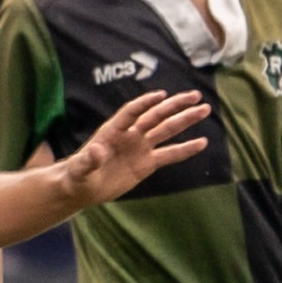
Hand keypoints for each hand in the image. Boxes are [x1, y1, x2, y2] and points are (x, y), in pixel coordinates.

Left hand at [61, 89, 209, 204]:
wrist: (83, 187)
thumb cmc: (77, 175)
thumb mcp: (80, 169)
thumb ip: (88, 160)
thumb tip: (97, 151)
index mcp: (113, 131)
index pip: (132, 112)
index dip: (145, 103)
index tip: (161, 95)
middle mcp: (130, 135)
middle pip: (155, 116)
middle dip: (175, 106)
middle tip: (195, 96)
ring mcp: (140, 147)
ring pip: (166, 130)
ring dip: (185, 120)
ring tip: (204, 110)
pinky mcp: (147, 163)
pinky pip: (169, 154)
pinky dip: (185, 149)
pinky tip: (201, 143)